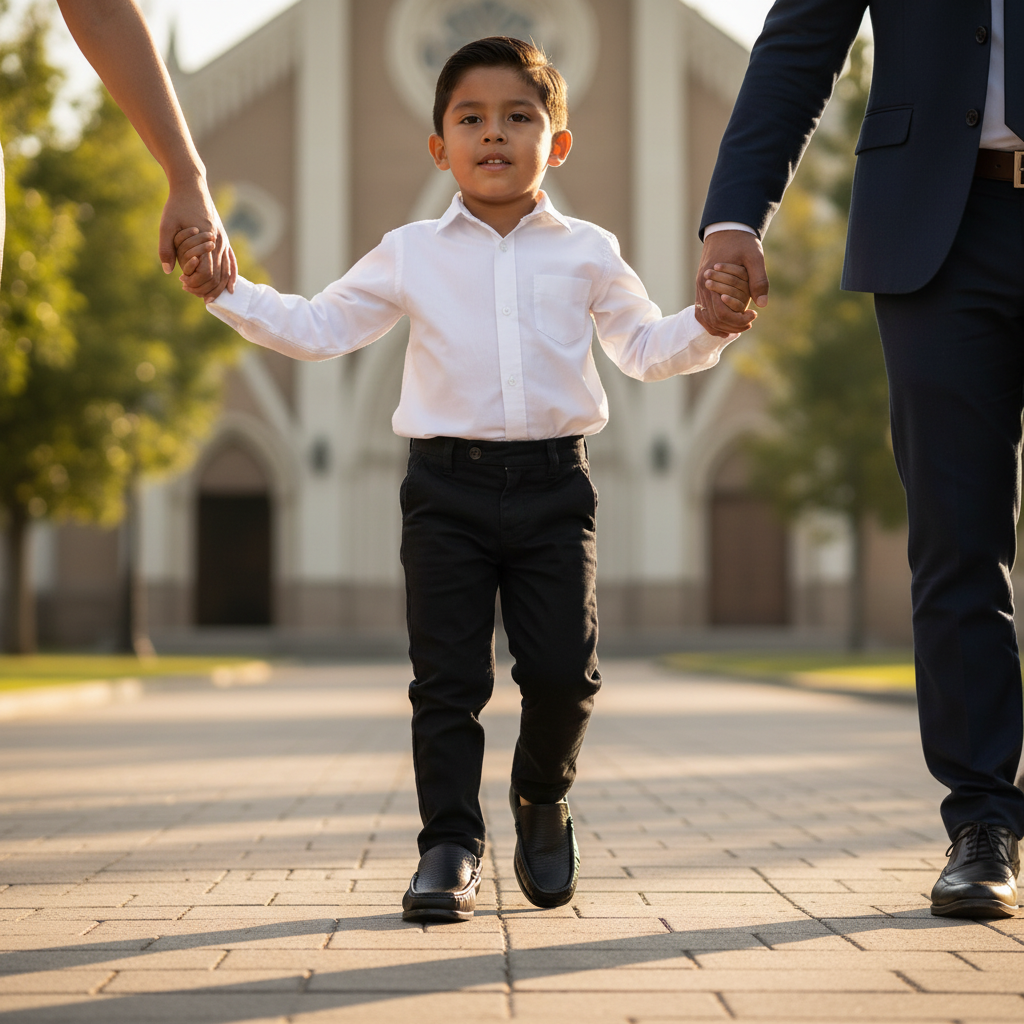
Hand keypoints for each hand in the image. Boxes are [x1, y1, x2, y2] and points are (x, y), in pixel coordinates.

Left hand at [159, 178, 235, 298]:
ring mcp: (223, 242)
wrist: (191, 186)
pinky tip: (230, 288)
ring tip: (209, 298)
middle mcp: (218, 243)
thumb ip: (166, 248)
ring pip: (226, 271)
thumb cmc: (177, 205)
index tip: (183, 283)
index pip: (206, 271)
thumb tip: (168, 271)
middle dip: (206, 288)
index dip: (196, 282)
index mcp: (206, 240)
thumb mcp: (166, 225)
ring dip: (218, 287)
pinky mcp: (224, 239)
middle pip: (218, 275)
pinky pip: (232, 262)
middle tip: (192, 293)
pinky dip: (231, 276)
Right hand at [694, 230, 767, 336]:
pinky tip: (726, 325)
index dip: (738, 320)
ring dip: (723, 326)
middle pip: (714, 319)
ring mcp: (700, 289)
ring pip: (706, 319)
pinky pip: (702, 313)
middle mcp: (702, 288)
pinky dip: (712, 322)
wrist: (726, 229)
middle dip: (733, 326)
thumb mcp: (755, 257)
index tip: (754, 315)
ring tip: (741, 325)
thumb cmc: (741, 242)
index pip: (721, 313)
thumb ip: (759, 280)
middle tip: (750, 322)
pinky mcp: (701, 289)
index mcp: (712, 281)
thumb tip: (762, 304)